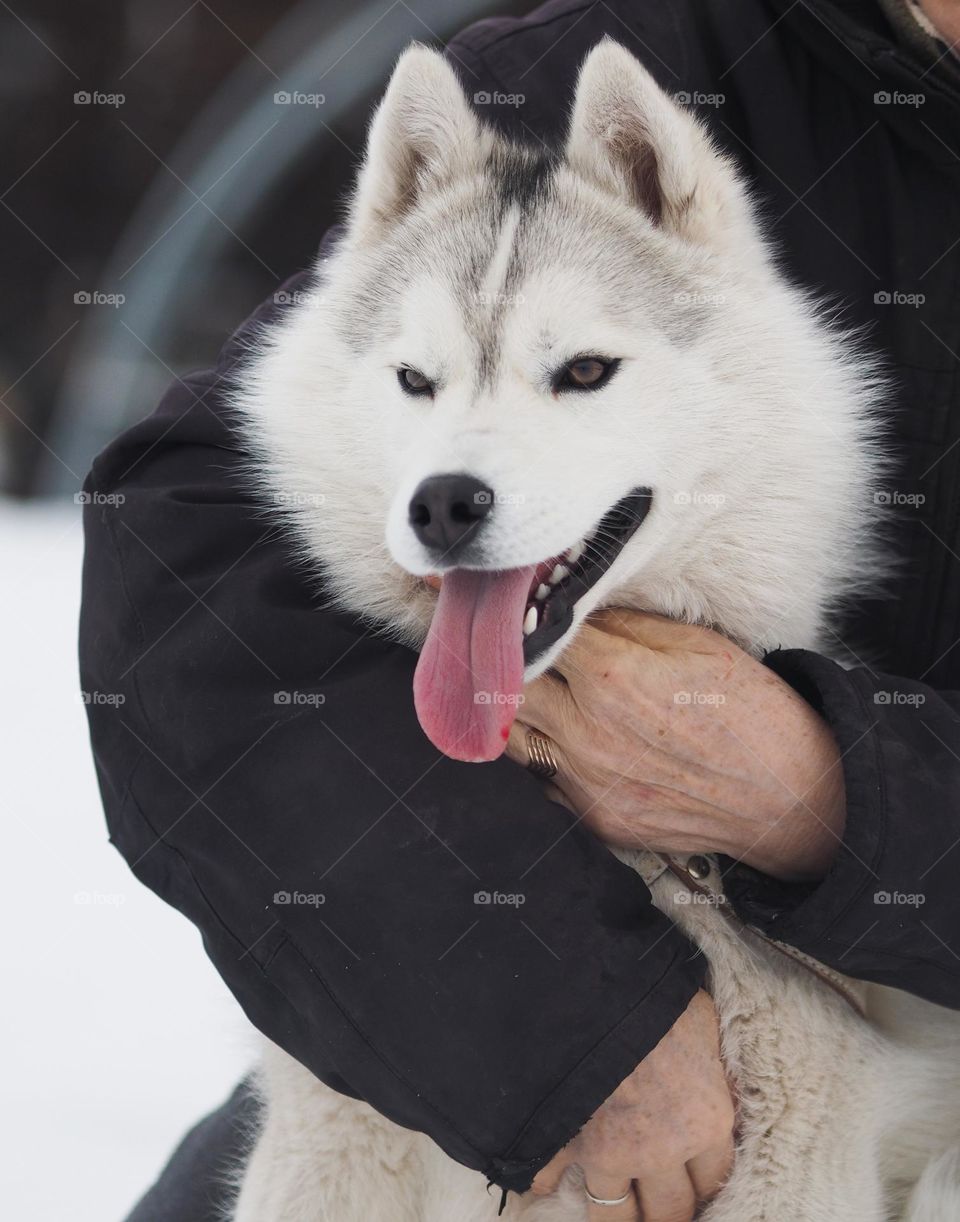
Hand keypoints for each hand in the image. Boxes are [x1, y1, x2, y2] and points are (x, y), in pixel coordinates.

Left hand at [507, 609, 845, 879]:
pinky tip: (579, 742)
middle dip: (514, 667)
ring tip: (548, 697)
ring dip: (521, 714)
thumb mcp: (692, 642)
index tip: (528, 615)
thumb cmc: (749, 711)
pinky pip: (544, 781)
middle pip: (507, 690)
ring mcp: (587, 784)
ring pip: (512, 739)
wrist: (791, 797)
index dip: (527, 622)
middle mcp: (586, 733)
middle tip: (527, 655)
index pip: (530, 638)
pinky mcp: (596, 820)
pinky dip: (550, 757)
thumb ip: (621, 623)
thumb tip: (571, 610)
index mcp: (610, 676)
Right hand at [530, 990, 734, 1219]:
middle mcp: (661, 1151)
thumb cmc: (654, 996)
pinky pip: (550, 1180)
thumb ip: (713, 1057)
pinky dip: (547, 1180)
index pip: (716, 1180)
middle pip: (671, 1212)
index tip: (697, 1185)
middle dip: (669, 1213)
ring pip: (614, 1215)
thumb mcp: (703, 1020)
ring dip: (617, 1216)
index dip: (706, 1183)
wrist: (593, 984)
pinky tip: (550, 1181)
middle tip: (662, 1208)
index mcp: (704, 1123)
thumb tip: (715, 1067)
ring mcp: (608, 1152)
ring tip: (617, 1214)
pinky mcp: (563, 1141)